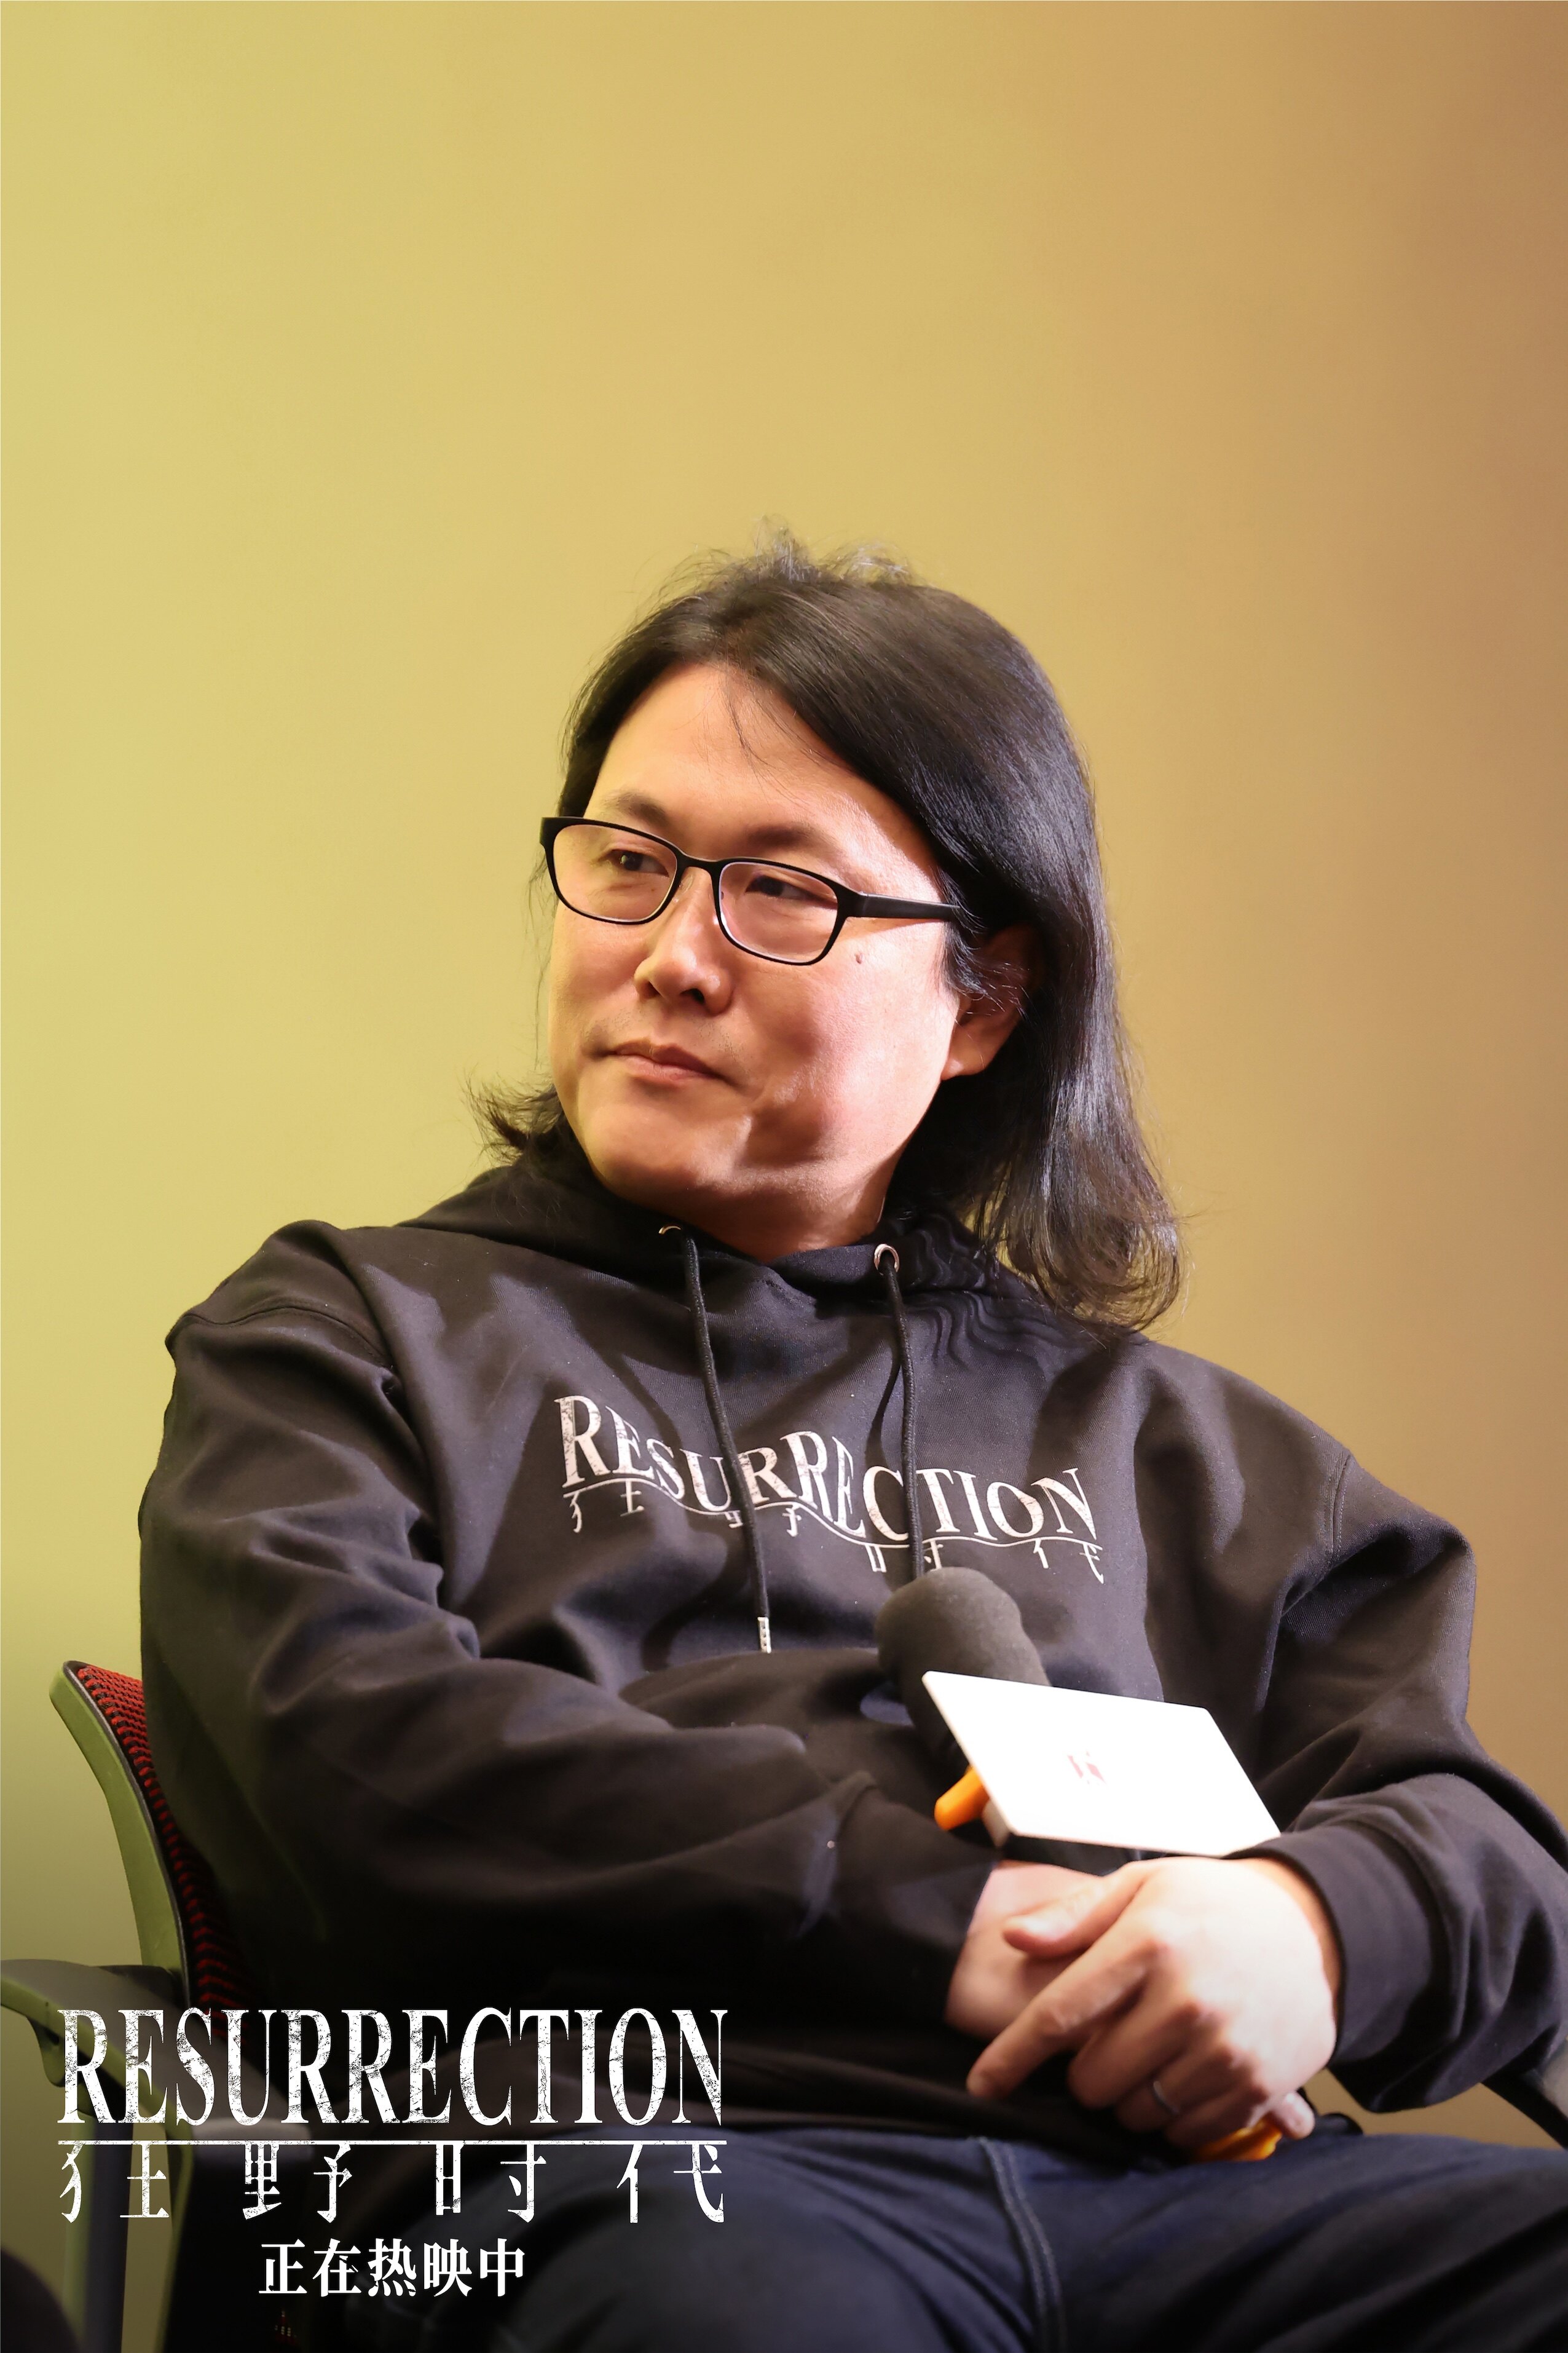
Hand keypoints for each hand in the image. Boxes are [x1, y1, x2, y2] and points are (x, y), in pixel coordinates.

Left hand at [965, 1856, 1341, 2149]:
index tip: (981, 2085)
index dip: (1011, 2057)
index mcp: (1148, 1943)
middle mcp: (1186, 2000)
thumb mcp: (1141, 1885)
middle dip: (1082, 2072)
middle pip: (1093, 2079)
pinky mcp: (1258, 2085)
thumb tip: (1014, 1939)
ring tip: (1146, 2054)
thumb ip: (1074, 1915)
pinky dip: (1171, 2117)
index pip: (1059, 2016)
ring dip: (1127, 2096)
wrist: (1313, 1928)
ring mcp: (1225, 2048)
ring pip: (1137, 2112)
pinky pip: (1187, 2132)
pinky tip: (1180, 2075)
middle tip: (1103, 2044)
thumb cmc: (1210, 1904)